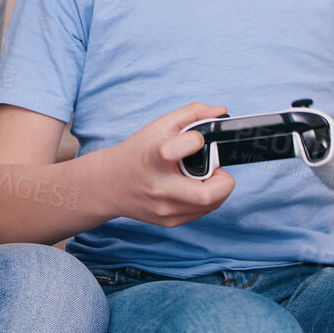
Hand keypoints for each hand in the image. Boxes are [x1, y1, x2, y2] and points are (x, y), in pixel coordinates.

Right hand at [103, 102, 234, 227]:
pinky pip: (202, 213)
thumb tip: (221, 111)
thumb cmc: (136, 153)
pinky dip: (207, 199)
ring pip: (211, 205)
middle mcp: (158, 188)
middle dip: (224, 180)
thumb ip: (191, 113)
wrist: (109, 185)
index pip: (175, 151)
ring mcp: (164, 209)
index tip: (196, 139)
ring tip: (204, 176)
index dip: (195, 141)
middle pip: (207, 194)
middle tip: (215, 169)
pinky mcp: (169, 221)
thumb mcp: (158, 126)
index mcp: (153, 159)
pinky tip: (194, 187)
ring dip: (217, 189)